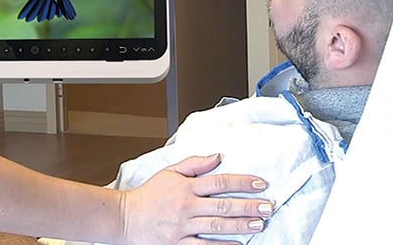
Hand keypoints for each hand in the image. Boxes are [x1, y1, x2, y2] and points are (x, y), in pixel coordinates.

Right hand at [120, 154, 272, 244]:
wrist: (125, 218)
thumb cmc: (147, 196)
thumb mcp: (169, 172)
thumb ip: (194, 164)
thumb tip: (217, 156)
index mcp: (185, 187)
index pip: (218, 181)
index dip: (241, 182)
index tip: (259, 184)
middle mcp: (186, 206)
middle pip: (223, 205)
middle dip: (248, 205)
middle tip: (268, 206)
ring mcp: (183, 226)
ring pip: (218, 225)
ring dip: (241, 225)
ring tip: (260, 223)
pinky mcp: (179, 243)